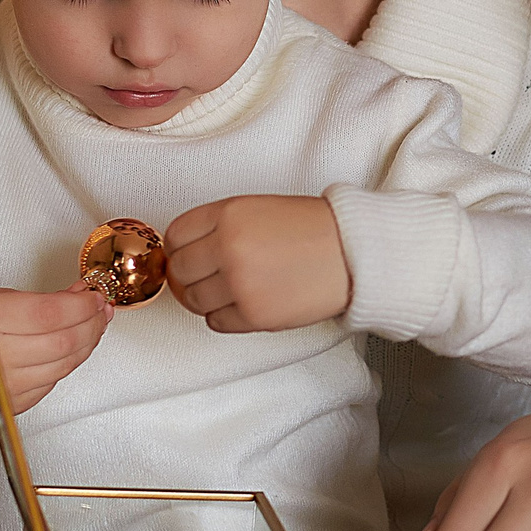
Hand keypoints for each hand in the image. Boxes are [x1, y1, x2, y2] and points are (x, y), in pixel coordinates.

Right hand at [0, 285, 111, 416]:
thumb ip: (42, 299)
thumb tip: (81, 296)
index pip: (51, 314)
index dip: (82, 306)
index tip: (95, 296)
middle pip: (65, 342)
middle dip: (92, 323)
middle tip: (101, 309)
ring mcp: (6, 386)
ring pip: (65, 365)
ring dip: (87, 344)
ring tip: (94, 326)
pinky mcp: (12, 404)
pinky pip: (52, 382)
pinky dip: (68, 363)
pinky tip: (75, 347)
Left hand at [164, 195, 349, 331]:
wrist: (355, 253)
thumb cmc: (315, 230)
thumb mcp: (259, 208)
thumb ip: (219, 226)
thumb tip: (184, 254)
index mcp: (229, 214)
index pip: (175, 237)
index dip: (179, 249)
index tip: (188, 255)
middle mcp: (230, 247)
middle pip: (181, 271)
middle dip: (191, 275)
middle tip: (210, 275)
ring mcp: (240, 284)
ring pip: (195, 300)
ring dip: (207, 298)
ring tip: (232, 289)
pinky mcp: (254, 315)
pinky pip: (216, 323)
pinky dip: (225, 317)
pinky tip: (244, 303)